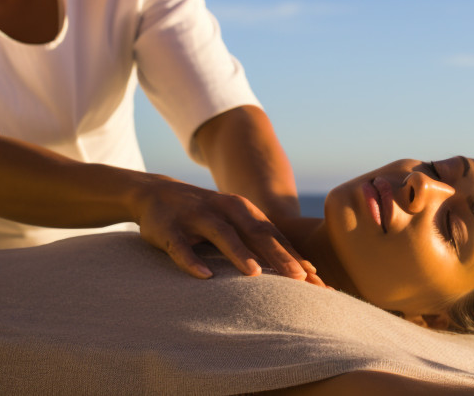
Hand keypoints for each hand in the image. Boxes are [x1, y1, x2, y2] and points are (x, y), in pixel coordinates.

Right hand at [132, 177, 325, 286]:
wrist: (156, 192)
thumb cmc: (208, 217)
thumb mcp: (235, 223)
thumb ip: (262, 243)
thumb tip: (302, 271)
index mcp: (244, 210)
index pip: (275, 236)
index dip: (296, 256)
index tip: (316, 280)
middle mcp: (225, 210)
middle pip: (256, 233)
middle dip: (279, 256)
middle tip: (301, 279)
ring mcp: (197, 217)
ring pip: (222, 236)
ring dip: (239, 254)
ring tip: (255, 275)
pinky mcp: (170, 229)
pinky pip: (182, 247)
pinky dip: (193, 261)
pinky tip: (205, 277)